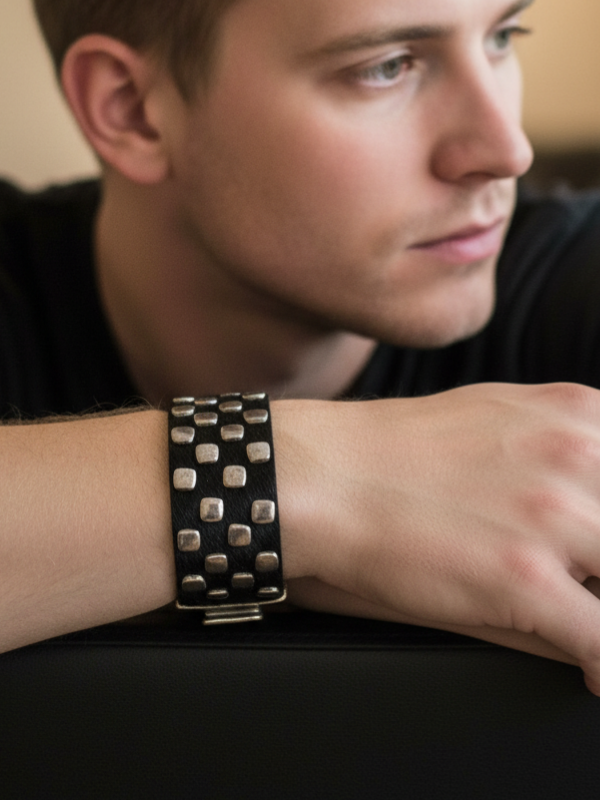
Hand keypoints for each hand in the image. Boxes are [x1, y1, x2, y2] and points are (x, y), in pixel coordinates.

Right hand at [273, 384, 599, 694]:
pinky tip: (591, 671)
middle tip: (586, 577)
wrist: (331, 477)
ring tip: (583, 616)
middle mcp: (580, 457)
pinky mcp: (524, 580)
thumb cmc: (404, 449)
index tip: (598, 551)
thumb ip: (571, 446)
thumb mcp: (505, 415)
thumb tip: (596, 503)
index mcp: (581, 415)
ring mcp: (554, 518)